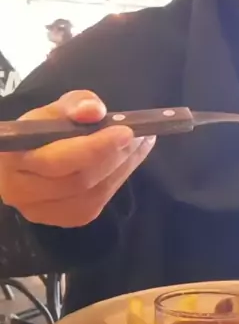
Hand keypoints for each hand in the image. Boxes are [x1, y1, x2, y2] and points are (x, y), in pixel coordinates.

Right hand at [0, 91, 155, 227]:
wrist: (30, 156)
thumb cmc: (41, 129)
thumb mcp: (55, 108)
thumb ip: (74, 105)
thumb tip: (94, 111)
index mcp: (11, 159)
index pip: (56, 161)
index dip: (94, 148)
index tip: (126, 131)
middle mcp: (20, 192)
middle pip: (78, 181)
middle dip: (115, 156)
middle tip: (141, 134)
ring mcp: (41, 212)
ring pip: (92, 195)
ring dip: (123, 167)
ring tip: (141, 143)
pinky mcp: (64, 219)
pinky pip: (97, 202)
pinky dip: (118, 179)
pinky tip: (129, 159)